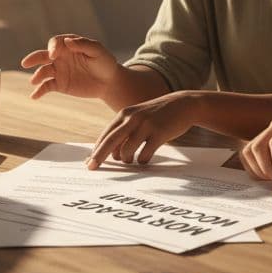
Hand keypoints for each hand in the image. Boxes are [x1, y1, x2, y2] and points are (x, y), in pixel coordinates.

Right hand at [21, 34, 121, 101]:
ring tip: (34, 81)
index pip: (55, 43)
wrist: (109, 81)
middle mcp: (60, 57)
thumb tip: (68, 41)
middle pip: (42, 56)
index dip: (52, 47)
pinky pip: (46, 87)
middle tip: (25, 63)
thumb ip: (83, 44)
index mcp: (68, 45)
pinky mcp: (60, 84)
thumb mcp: (97, 50)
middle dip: (33, 58)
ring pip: (43, 72)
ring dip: (37, 76)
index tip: (53, 55)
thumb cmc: (104, 62)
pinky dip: (39, 91)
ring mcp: (59, 71)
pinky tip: (34, 96)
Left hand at [85, 91, 199, 168]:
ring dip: (127, 159)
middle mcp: (133, 118)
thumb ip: (123, 132)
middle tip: (92, 168)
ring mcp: (146, 125)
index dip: (96, 150)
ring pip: (127, 150)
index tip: (88, 163)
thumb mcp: (137, 117)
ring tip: (132, 159)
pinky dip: (142, 160)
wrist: (182, 104)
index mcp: (124, 114)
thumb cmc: (156, 115)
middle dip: (99, 157)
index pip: (105, 135)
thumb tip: (109, 154)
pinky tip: (145, 158)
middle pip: (110, 142)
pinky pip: (144, 154)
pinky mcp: (159, 133)